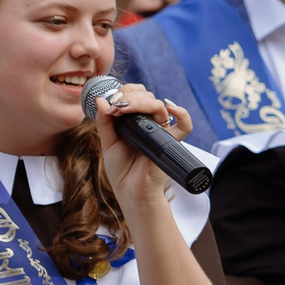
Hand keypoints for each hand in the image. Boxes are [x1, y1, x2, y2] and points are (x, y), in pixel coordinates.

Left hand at [89, 80, 192, 205]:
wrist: (130, 192)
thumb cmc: (121, 169)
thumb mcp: (108, 142)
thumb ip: (104, 121)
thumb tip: (100, 99)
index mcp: (136, 120)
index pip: (137, 94)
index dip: (125, 92)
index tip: (111, 102)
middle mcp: (150, 123)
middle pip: (148, 97)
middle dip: (129, 97)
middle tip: (115, 107)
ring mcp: (161, 132)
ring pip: (158, 106)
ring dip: (139, 103)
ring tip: (123, 109)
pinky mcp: (168, 143)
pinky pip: (184, 126)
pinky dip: (182, 114)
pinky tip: (170, 107)